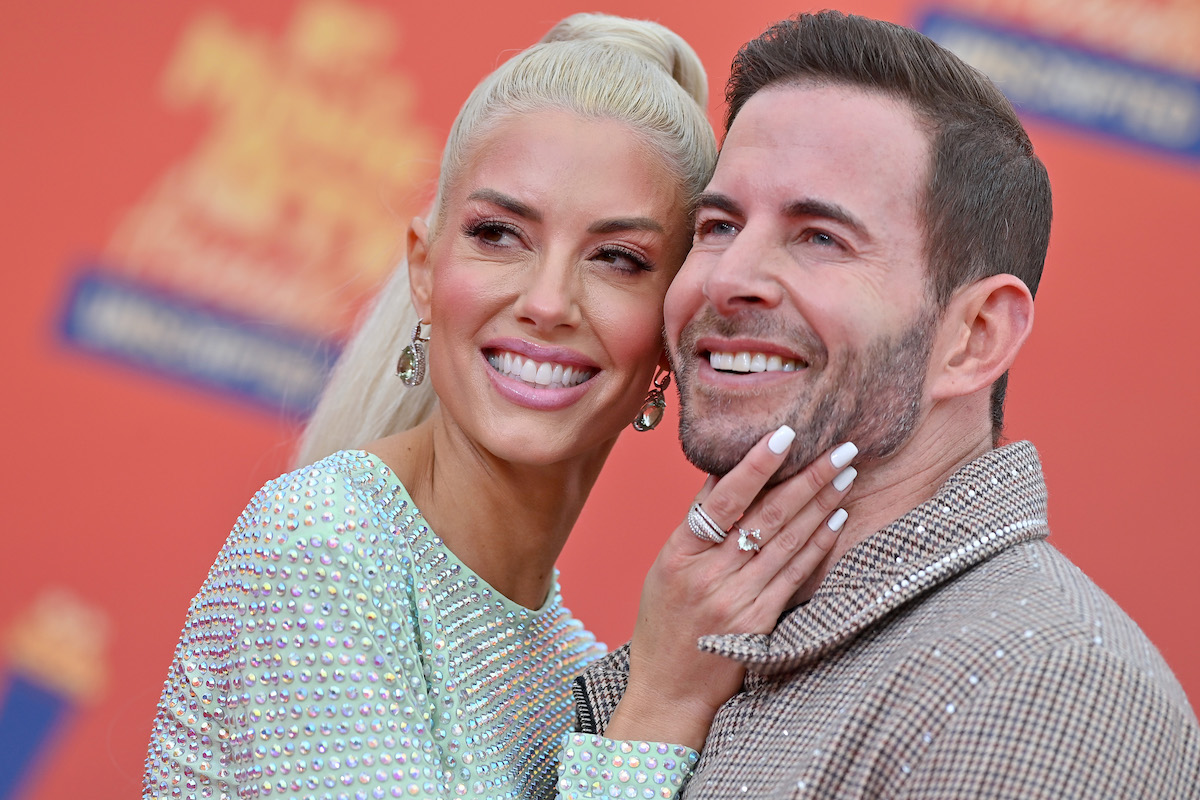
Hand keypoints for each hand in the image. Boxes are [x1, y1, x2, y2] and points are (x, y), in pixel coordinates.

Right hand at [604, 426, 856, 749]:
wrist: (669, 691)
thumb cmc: (664, 625)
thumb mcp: (665, 569)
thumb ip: (696, 527)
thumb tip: (728, 475)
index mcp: (679, 554)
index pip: (722, 498)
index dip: (756, 465)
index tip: (786, 434)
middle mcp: (707, 575)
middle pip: (765, 515)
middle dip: (807, 476)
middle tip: (840, 446)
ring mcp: (734, 601)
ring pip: (786, 540)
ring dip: (821, 503)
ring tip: (846, 473)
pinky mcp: (759, 625)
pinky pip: (795, 575)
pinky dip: (817, 544)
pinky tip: (836, 519)